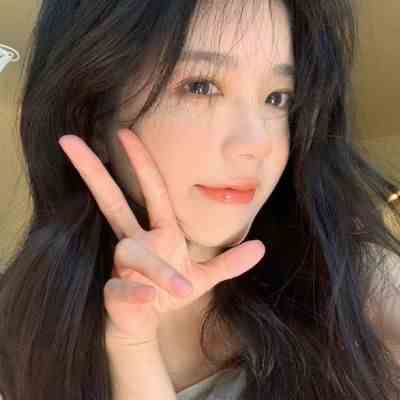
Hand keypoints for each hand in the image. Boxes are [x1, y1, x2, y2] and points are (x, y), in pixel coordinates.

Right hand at [58, 128, 264, 347]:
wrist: (148, 323)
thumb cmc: (170, 292)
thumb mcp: (205, 277)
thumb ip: (230, 263)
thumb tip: (261, 247)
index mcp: (159, 232)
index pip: (151, 191)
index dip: (140, 163)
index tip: (125, 132)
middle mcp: (137, 241)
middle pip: (111, 201)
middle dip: (92, 172)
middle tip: (69, 141)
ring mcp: (123, 266)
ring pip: (131, 254)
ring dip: (156, 269)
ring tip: (181, 288)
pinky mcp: (115, 292)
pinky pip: (122, 289)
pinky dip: (135, 293)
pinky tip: (147, 299)